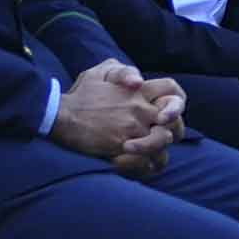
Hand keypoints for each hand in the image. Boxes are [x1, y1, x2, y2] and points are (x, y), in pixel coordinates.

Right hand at [53, 61, 180, 174]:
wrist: (61, 116)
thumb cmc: (80, 94)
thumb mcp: (99, 72)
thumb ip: (122, 71)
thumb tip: (137, 80)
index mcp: (139, 91)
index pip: (172, 91)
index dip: (177, 102)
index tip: (170, 113)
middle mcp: (140, 109)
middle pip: (173, 122)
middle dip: (174, 131)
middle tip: (168, 138)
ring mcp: (132, 129)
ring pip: (162, 143)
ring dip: (161, 151)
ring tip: (155, 158)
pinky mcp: (121, 147)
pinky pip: (145, 160)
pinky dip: (147, 165)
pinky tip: (143, 166)